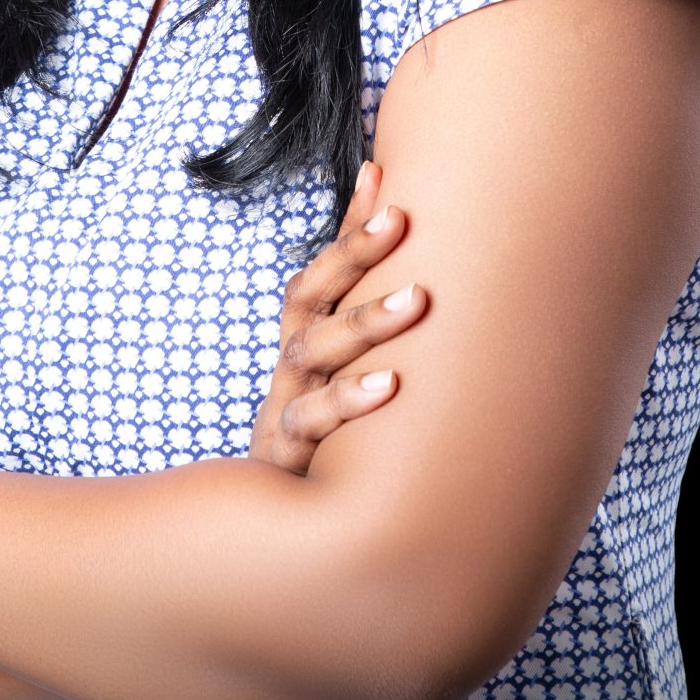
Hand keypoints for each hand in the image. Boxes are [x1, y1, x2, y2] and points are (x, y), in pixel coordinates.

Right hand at [249, 160, 427, 473]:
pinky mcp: (290, 453)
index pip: (324, 264)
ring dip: (364, 321)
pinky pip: (312, 422)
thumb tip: (419, 252)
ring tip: (417, 300)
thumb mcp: (347, 375)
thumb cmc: (331, 435)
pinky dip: (347, 402)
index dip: (348, 222)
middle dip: (354, 254)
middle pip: (313, 296)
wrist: (280, 528)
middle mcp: (294, 362)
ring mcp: (288, 403)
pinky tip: (390, 388)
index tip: (380, 171)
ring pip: (314, 352)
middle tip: (402, 217)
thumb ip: (375, 319)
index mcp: (307, 336)